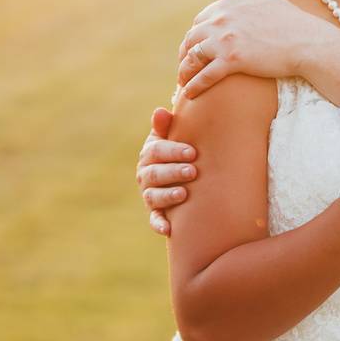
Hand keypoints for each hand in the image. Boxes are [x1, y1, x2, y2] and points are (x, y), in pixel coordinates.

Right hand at [136, 107, 198, 235]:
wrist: (185, 171)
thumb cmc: (182, 148)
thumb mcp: (174, 135)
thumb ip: (167, 125)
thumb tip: (161, 111)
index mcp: (150, 153)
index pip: (157, 150)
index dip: (174, 151)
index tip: (193, 152)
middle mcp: (146, 174)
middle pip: (155, 174)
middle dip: (173, 172)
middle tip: (192, 171)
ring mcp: (150, 194)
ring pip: (154, 196)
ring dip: (168, 195)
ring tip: (184, 194)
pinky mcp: (156, 212)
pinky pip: (155, 219)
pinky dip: (159, 224)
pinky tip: (168, 229)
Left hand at [176, 0, 337, 99]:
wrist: (308, 42)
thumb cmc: (292, 21)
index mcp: (228, 5)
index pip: (201, 20)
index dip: (196, 35)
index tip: (196, 47)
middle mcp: (222, 20)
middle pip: (192, 38)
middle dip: (185, 53)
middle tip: (186, 67)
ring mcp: (225, 40)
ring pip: (193, 56)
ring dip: (184, 70)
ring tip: (183, 82)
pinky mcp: (232, 60)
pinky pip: (205, 75)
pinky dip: (194, 85)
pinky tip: (190, 95)